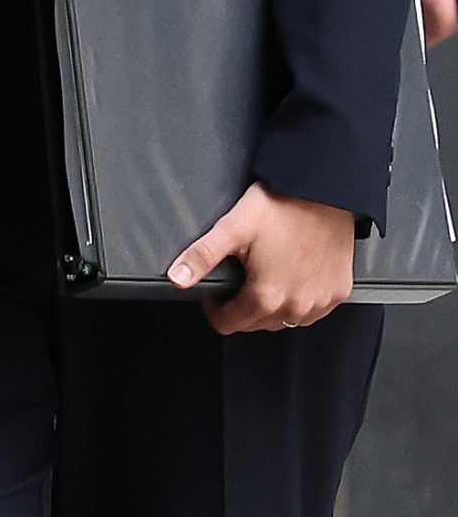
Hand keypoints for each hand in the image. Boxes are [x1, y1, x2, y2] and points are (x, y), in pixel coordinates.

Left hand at [167, 181, 354, 333]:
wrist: (322, 191)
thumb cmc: (280, 206)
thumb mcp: (232, 228)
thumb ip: (202, 256)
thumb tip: (177, 277)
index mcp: (266, 296)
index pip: (229, 324)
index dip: (215, 308)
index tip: (215, 293)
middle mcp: (296, 306)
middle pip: (256, 324)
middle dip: (241, 308)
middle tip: (238, 279)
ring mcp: (320, 302)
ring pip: (285, 321)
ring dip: (270, 308)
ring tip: (263, 277)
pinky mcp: (338, 292)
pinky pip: (313, 311)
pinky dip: (299, 302)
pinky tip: (290, 280)